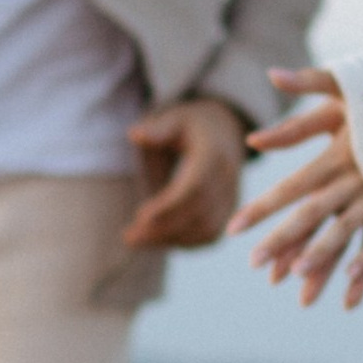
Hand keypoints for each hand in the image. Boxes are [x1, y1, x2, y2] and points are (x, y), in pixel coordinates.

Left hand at [123, 95, 246, 249]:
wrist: (225, 133)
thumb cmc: (191, 126)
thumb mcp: (175, 119)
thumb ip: (157, 129)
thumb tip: (135, 134)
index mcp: (214, 155)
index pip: (195, 188)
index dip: (169, 206)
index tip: (140, 217)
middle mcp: (228, 179)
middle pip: (199, 213)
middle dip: (164, 228)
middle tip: (129, 237)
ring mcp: (232, 198)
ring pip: (206, 229)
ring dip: (171, 239)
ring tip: (136, 240)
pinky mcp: (230, 213)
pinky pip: (210, 236)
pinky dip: (184, 243)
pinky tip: (157, 241)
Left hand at [230, 68, 362, 308]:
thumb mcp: (348, 83)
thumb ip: (306, 84)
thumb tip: (271, 77)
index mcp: (340, 152)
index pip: (292, 186)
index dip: (262, 208)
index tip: (233, 228)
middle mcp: (361, 178)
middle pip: (316, 216)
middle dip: (285, 243)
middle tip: (256, 267)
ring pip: (352, 234)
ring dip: (328, 262)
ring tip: (304, 289)